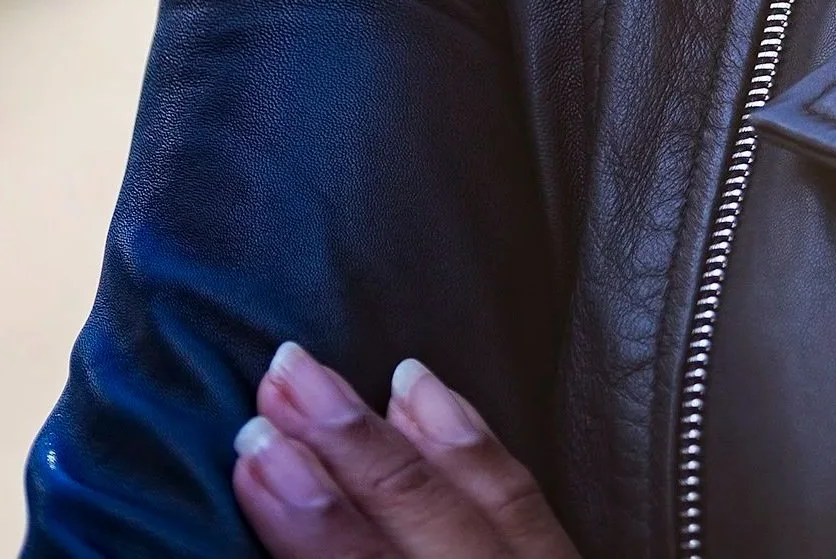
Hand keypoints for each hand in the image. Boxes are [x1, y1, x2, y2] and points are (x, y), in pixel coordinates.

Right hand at [232, 344, 580, 556]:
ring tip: (324, 372)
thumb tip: (289, 497)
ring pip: (478, 490)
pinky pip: (528, 498)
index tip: (251, 451)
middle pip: (418, 515)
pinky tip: (425, 393)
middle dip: (343, 447)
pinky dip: (475, 444)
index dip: (307, 518)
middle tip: (277, 379)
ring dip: (395, 428)